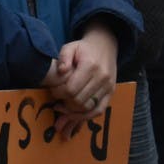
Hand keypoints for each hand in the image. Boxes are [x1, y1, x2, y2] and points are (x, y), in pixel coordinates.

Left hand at [46, 23, 117, 137]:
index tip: (52, 91)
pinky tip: (74, 117)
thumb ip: (64, 58)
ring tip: (60, 114)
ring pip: (89, 108)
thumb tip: (61, 71)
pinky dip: (86, 116)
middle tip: (55, 103)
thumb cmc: (83, 48)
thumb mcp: (70, 47)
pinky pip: (99, 110)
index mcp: (90, 66)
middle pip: (79, 101)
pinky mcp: (111, 93)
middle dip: (64, 104)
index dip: (58, 93)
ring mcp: (108, 87)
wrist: (105, 46)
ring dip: (73, 114)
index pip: (71, 88)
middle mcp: (102, 78)